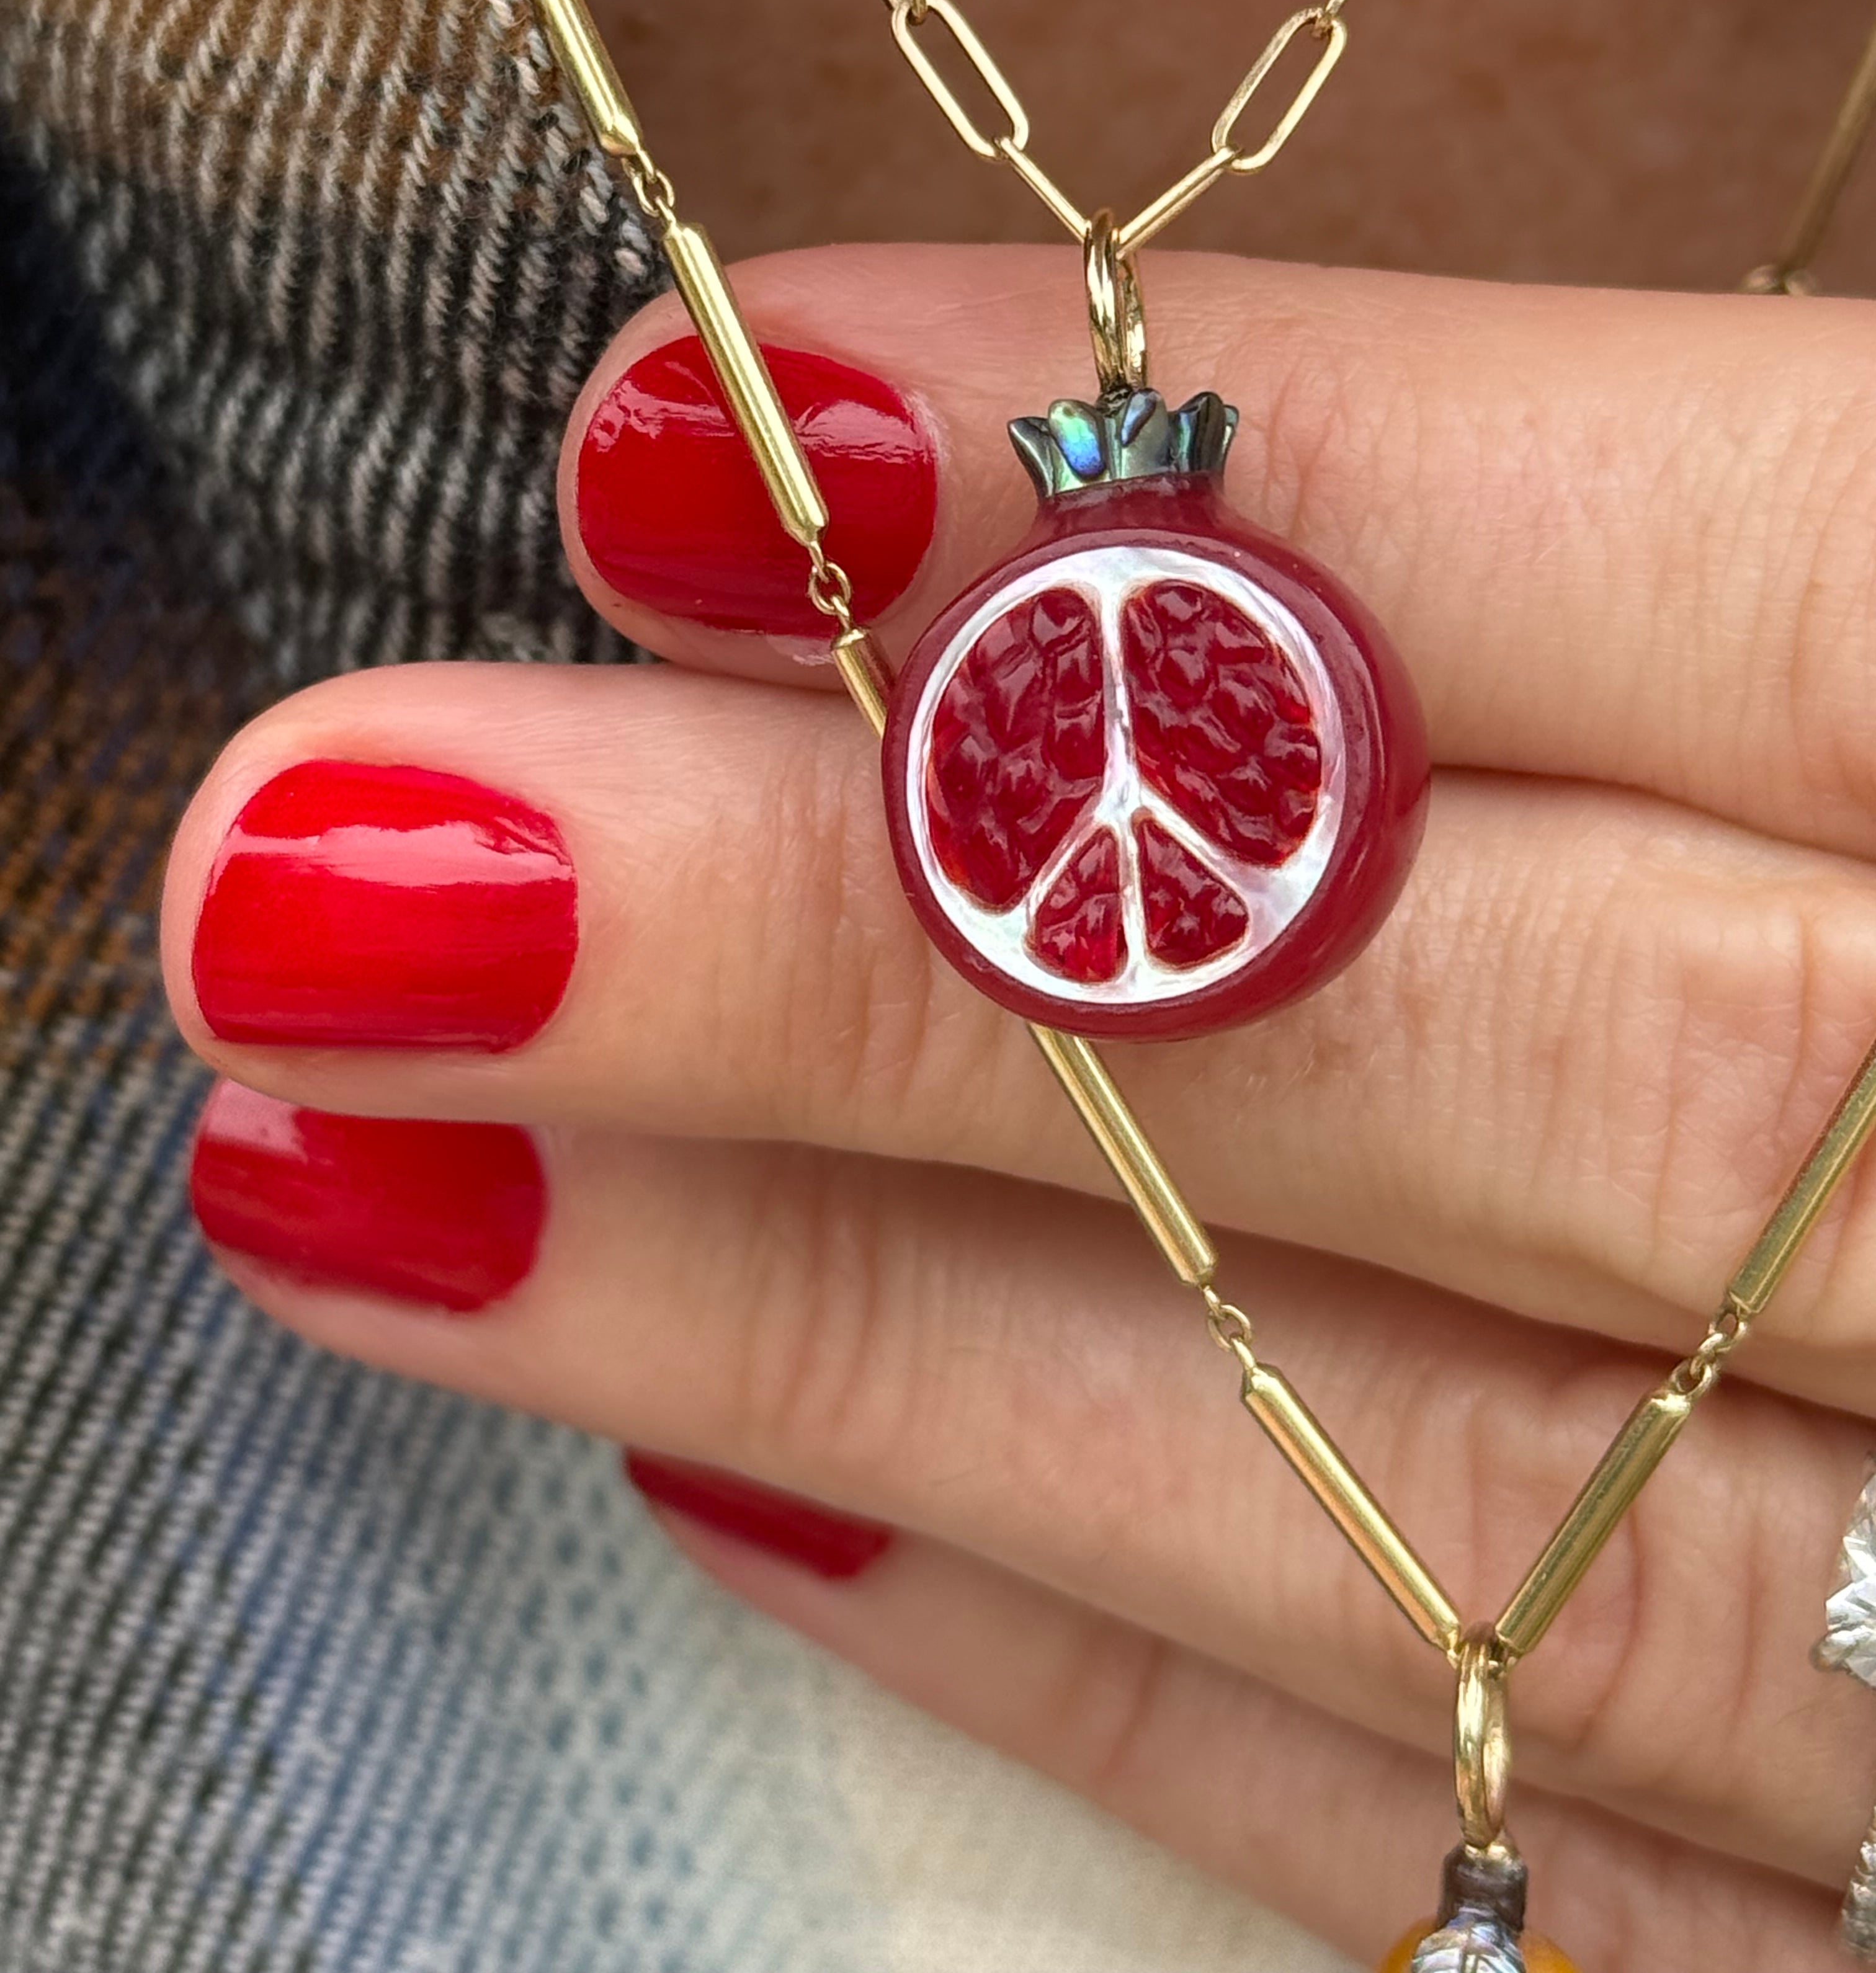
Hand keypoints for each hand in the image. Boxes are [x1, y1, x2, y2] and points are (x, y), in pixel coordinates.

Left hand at [162, 246, 1875, 1966]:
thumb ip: (1704, 590)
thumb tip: (1124, 541)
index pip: (1758, 583)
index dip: (1240, 494)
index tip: (724, 422)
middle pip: (1501, 1066)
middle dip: (884, 949)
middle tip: (345, 845)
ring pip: (1427, 1490)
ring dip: (859, 1311)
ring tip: (383, 1165)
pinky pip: (1497, 1837)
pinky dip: (1097, 1649)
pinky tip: (737, 1455)